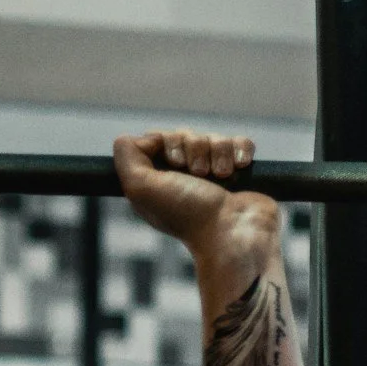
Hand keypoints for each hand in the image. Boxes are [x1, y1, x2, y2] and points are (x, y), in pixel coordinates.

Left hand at [113, 129, 260, 245]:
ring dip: (218, 152)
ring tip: (222, 176)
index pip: (157, 140)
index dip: (167, 143)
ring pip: (214, 137)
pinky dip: (240, 151)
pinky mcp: (240, 173)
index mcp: (157, 182)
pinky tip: (239, 168)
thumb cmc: (189, 213)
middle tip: (200, 174)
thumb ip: (126, 157)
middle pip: (186, 135)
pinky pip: (240, 142)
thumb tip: (135, 138)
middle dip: (195, 149)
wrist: (235, 230)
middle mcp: (183, 178)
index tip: (175, 163)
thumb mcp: (142, 188)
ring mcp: (213, 175)